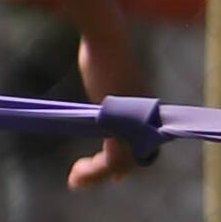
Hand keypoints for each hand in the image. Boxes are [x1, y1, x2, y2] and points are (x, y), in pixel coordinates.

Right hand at [64, 14, 145, 188]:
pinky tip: (76, 172)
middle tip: (77, 179)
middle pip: (132, 160)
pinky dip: (95, 171)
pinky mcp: (123, 124)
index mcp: (144, 112)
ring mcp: (136, 122)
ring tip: (74, 180)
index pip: (142, 147)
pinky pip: (113, 159)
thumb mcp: (107, 79)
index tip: (112, 177)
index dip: (125, 165)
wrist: (106, 40)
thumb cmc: (102, 52)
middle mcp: (146, 120)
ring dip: (95, 175)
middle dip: (105, 174)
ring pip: (121, 164)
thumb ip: (108, 95)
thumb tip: (101, 87)